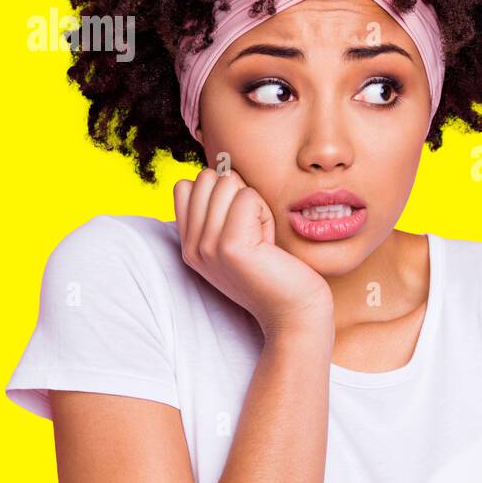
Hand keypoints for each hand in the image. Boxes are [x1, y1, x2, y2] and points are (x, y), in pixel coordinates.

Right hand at [173, 167, 333, 339]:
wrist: (294, 312)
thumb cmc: (275, 270)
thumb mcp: (236, 239)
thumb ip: (219, 210)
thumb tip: (222, 170)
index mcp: (189, 244)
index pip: (187, 185)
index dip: (221, 193)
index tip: (241, 226)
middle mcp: (191, 246)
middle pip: (208, 178)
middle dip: (239, 195)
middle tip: (254, 232)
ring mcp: (207, 246)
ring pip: (229, 183)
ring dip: (256, 205)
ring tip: (262, 239)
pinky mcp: (230, 246)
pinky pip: (249, 197)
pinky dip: (266, 213)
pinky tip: (269, 244)